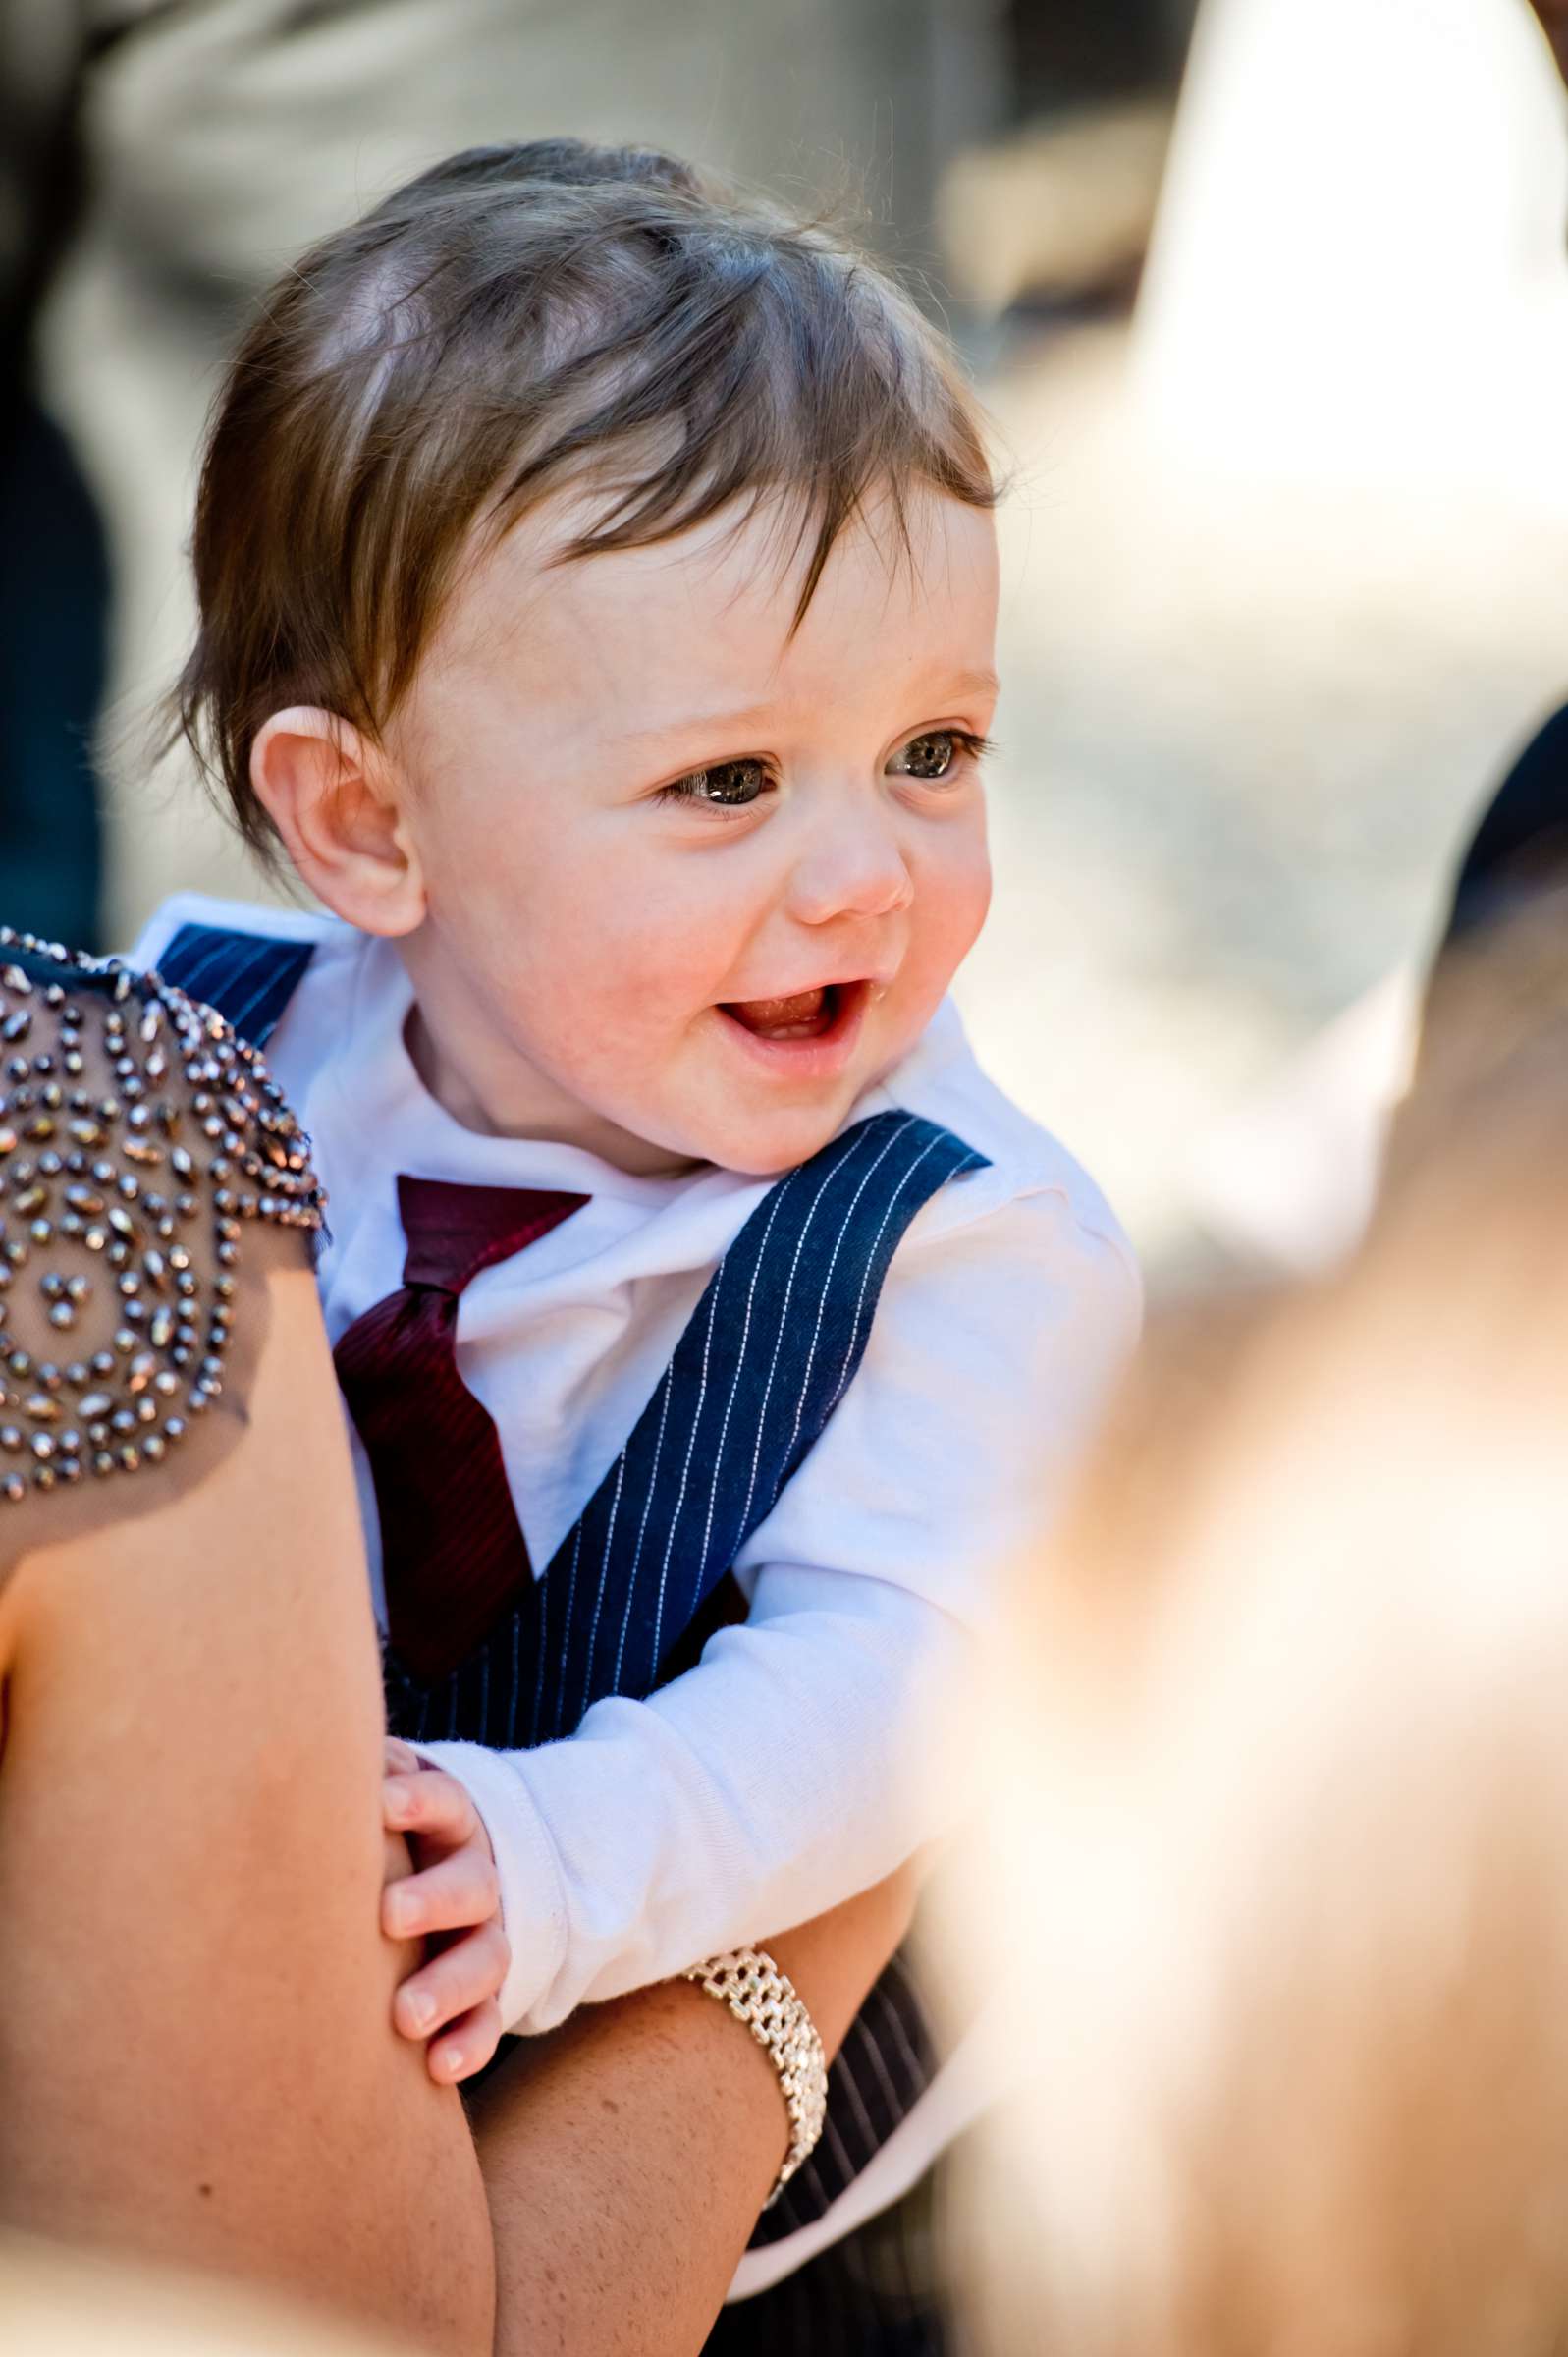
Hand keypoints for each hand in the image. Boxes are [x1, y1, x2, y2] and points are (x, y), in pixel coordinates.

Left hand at [381, 1738, 509, 2084]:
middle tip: (387, 1917)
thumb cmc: (377, 1830)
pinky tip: (437, 2069)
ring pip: (488, 1958)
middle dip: (433, 1899)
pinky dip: (469, 2044)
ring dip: (449, 1986)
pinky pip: (488, 2020)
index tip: (380, 1806)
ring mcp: (484, 1936)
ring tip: (404, 2018)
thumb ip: (359, 1773)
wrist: (429, 1873)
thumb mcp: (378, 1790)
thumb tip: (298, 1744)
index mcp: (448, 1818)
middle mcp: (474, 1874)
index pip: (445, 1800)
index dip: (418, 1801)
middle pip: (472, 1883)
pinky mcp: (482, 1994)